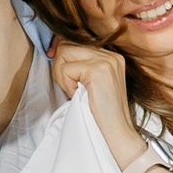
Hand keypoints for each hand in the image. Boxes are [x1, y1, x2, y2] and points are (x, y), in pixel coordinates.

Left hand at [51, 42, 143, 167]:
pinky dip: (66, 84)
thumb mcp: (91, 83)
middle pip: (67, 44)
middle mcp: (111, 55)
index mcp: (110, 56)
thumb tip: (55, 50)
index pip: (75, 40)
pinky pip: (66, 69)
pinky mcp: (98, 70)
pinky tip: (77, 95)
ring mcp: (106, 61)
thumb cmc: (101, 113)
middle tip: (69, 87)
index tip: (55, 66)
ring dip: (62, 75)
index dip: (60, 52)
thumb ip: (80, 66)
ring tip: (74, 91)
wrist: (117, 132)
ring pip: (64, 53)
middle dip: (59, 66)